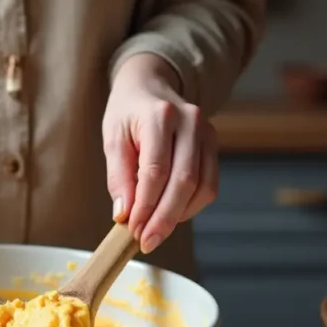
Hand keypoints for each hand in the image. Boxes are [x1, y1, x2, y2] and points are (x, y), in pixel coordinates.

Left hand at [103, 53, 218, 253]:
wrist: (152, 85)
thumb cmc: (128, 113)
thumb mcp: (112, 138)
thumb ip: (119, 176)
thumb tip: (124, 214)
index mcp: (160, 115)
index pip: (155, 170)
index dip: (145, 205)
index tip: (133, 229)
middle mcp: (191, 122)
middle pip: (183, 181)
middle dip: (164, 218)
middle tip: (146, 241)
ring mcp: (207, 133)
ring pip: (200, 186)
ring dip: (178, 216)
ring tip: (155, 231)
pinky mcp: (214, 146)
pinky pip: (209, 185)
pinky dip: (191, 206)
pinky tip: (171, 215)